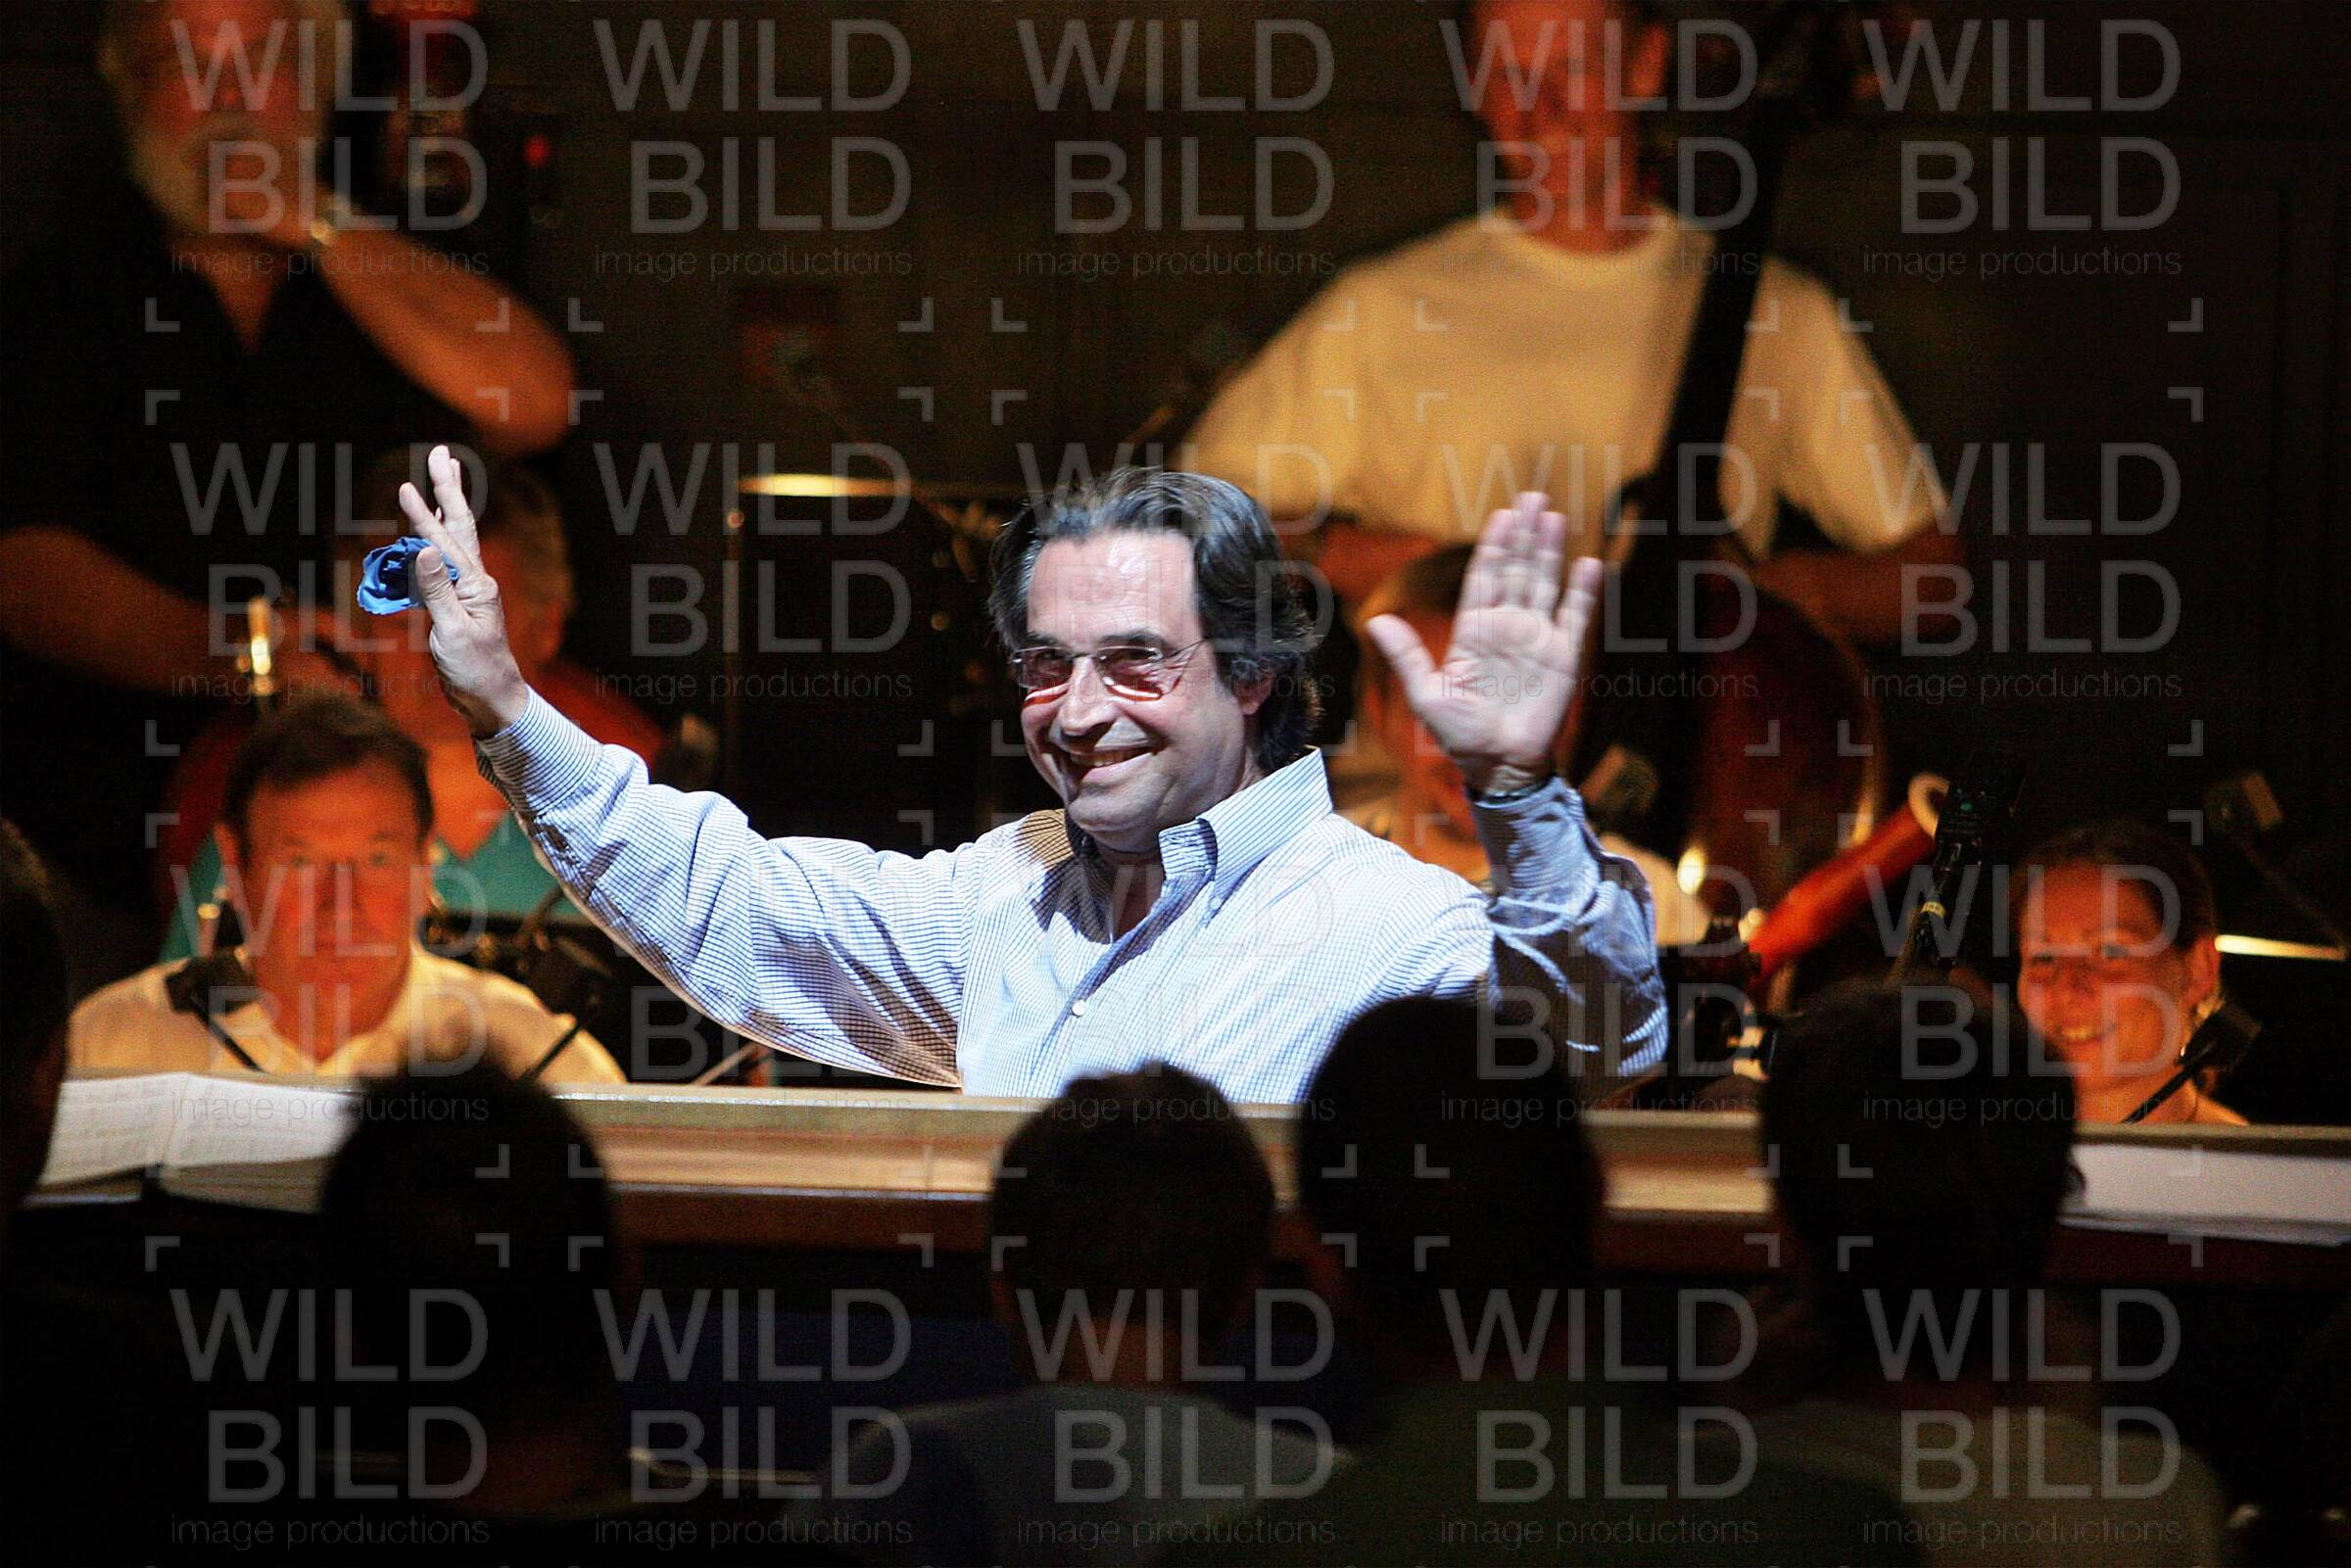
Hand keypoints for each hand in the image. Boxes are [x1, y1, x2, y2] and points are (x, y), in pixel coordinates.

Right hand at [398, 444, 529, 737]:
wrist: (491, 698)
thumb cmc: (475, 669)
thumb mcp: (453, 631)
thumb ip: (438, 591)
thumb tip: (424, 550)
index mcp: (476, 585)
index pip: (446, 543)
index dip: (425, 516)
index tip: (406, 488)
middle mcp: (474, 581)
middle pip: (459, 526)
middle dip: (449, 489)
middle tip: (441, 454)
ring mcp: (466, 591)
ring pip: (452, 540)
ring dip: (442, 509)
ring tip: (437, 479)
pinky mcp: (456, 603)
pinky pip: (439, 564)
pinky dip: (430, 541)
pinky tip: (426, 532)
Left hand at [1362, 492, 1599, 797]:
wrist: (1498, 766)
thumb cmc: (1459, 735)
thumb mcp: (1426, 694)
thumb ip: (1408, 655)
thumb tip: (1378, 620)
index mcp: (1474, 631)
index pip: (1485, 578)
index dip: (1494, 547)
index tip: (1502, 516)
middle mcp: (1507, 628)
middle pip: (1518, 571)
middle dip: (1525, 535)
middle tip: (1533, 497)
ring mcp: (1536, 640)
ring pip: (1545, 584)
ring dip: (1551, 551)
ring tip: (1555, 517)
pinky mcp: (1563, 658)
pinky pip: (1575, 619)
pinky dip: (1582, 592)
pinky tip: (1587, 564)